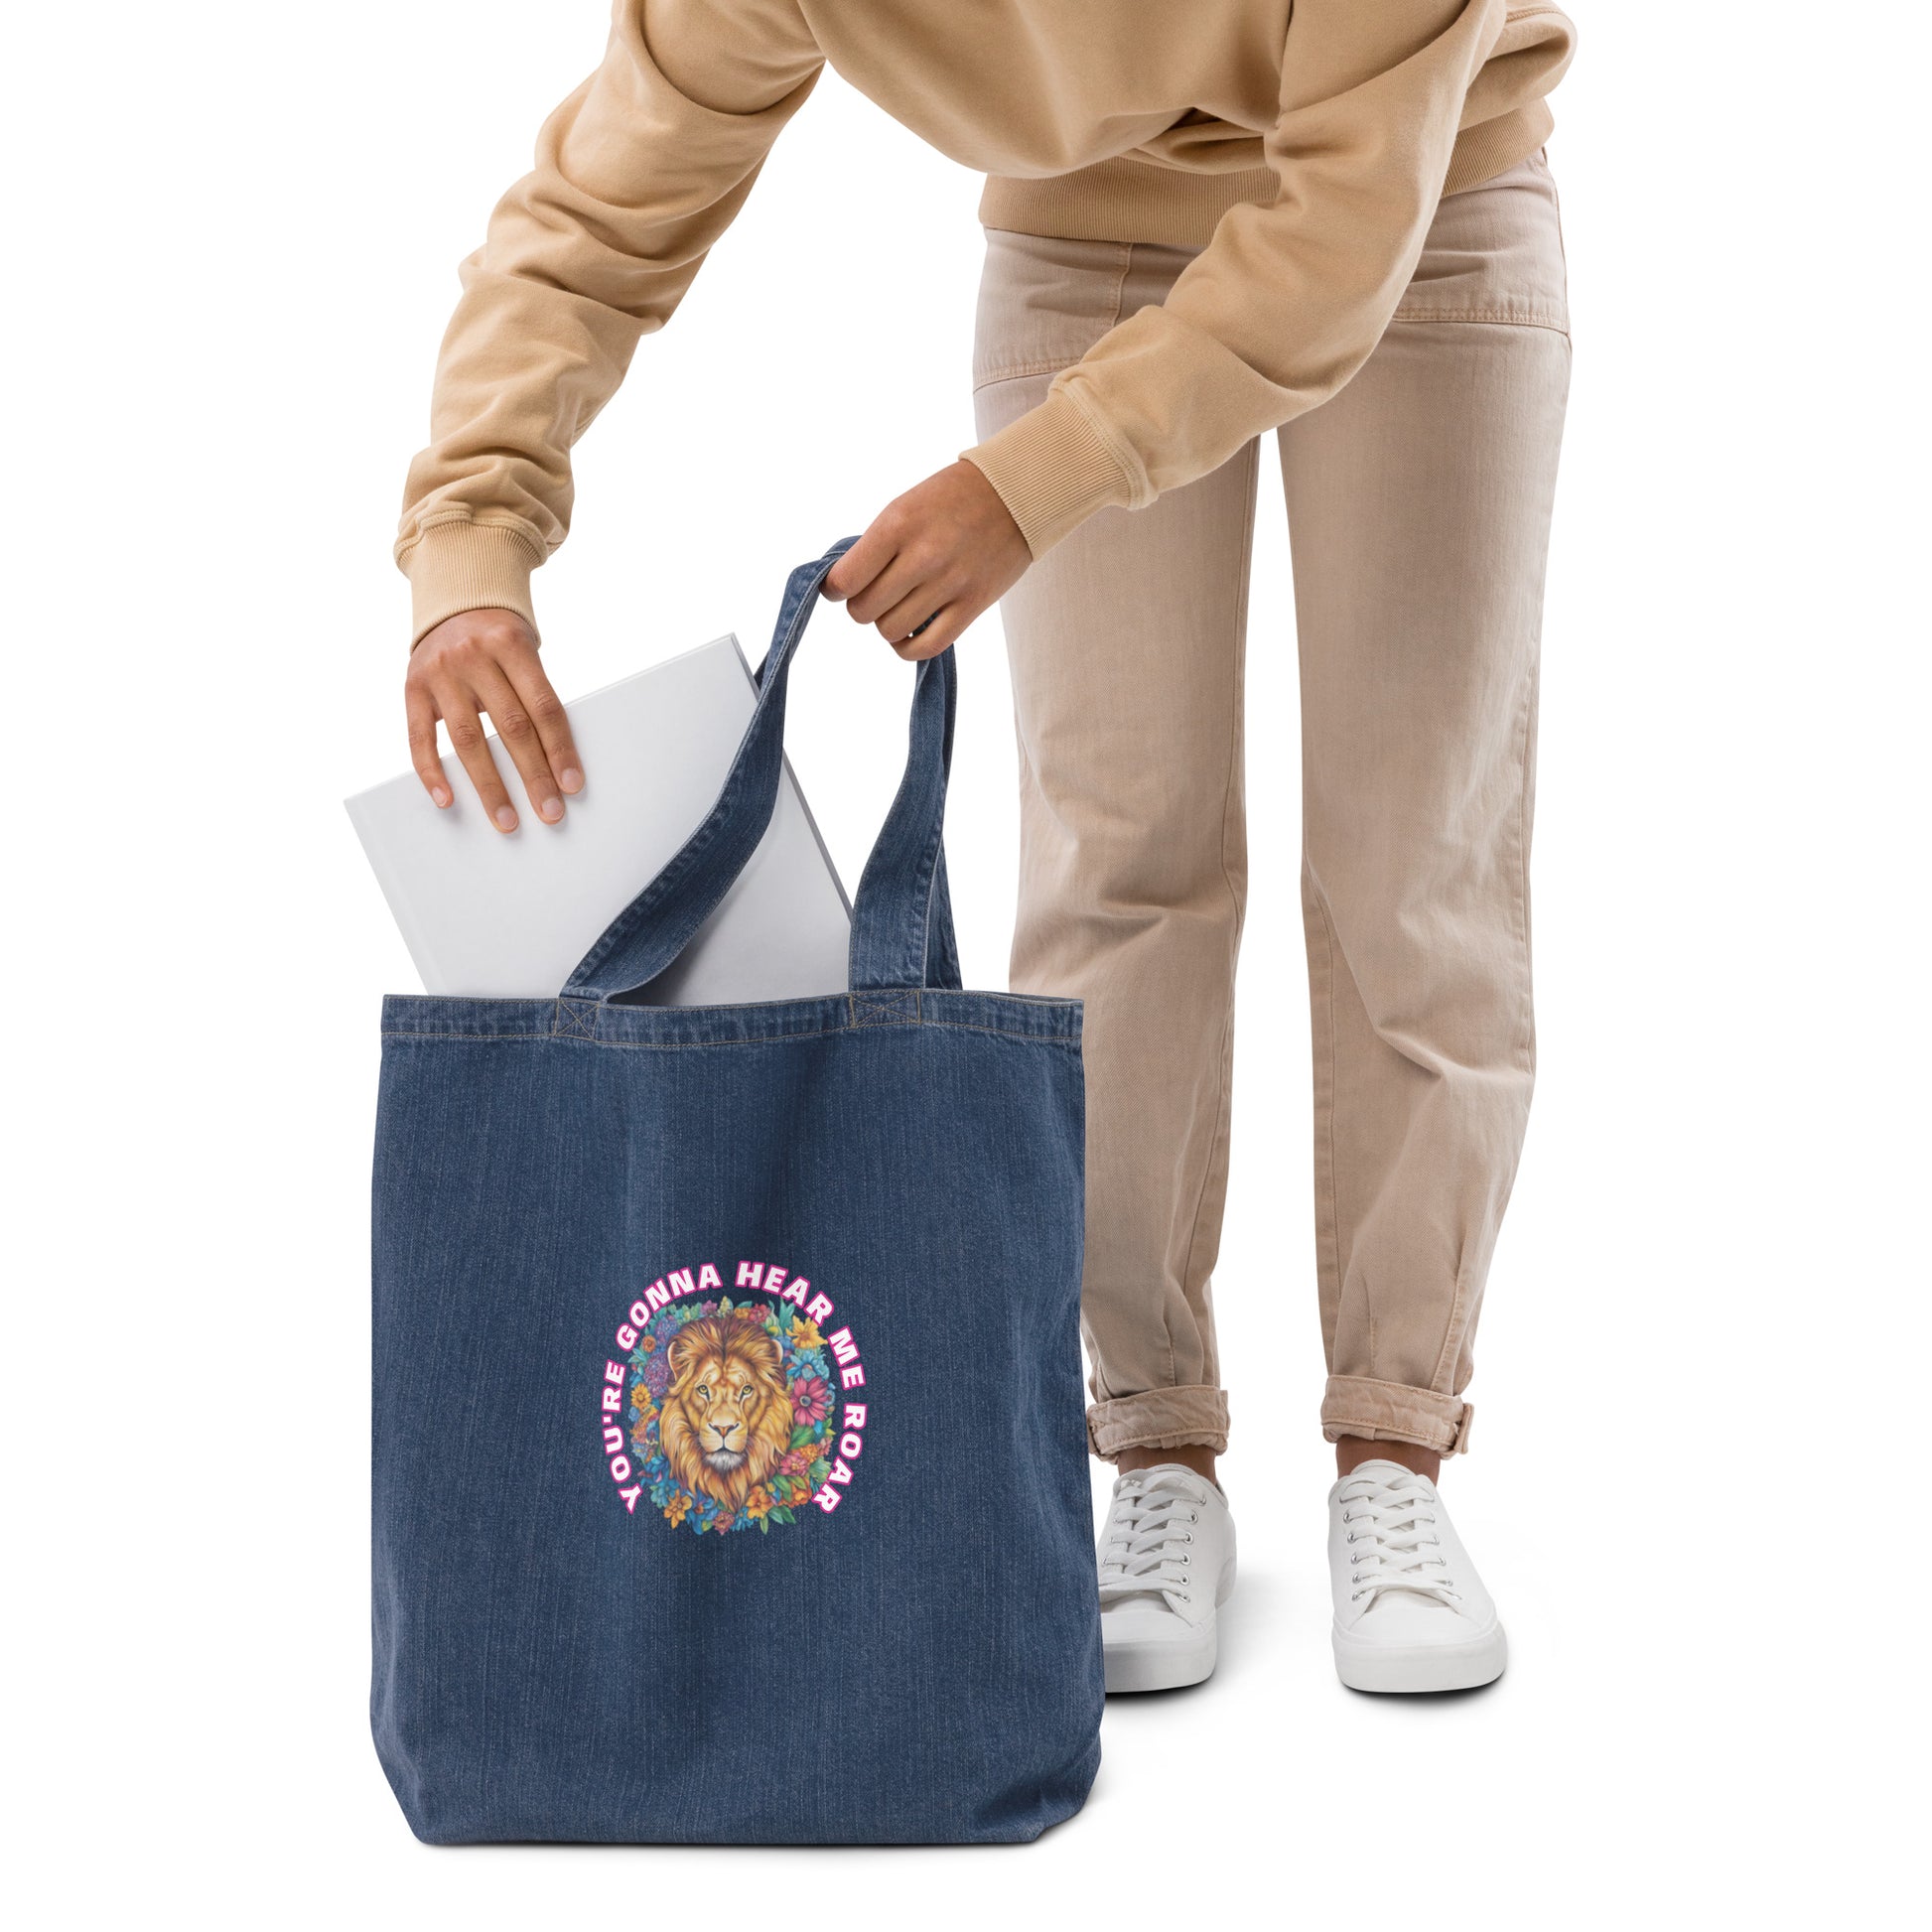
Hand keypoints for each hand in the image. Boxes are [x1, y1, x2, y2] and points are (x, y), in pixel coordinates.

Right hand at [405, 609, 583, 831]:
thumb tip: (556, 761)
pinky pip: (420, 737)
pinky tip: (447, 799)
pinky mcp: (413, 687)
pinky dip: (432, 771)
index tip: (572, 786)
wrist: (453, 600)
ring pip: (468, 739)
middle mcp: (474, 656)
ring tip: (505, 819)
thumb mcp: (525, 651)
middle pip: (511, 727)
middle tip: (549, 812)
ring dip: (489, 785)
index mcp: (511, 645)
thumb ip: (535, 696)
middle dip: (533, 775)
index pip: (543, 707)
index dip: (559, 749)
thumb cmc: (500, 638)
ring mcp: (440, 672)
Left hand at [823, 459, 1030, 659]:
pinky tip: (910, 632)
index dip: (835, 589)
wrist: (1014, 493)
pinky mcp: (972, 605)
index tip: (841, 587)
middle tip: (875, 593)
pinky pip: (926, 646)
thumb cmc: (953, 497)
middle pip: (864, 611)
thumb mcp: (905, 506)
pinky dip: (908, 647)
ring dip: (887, 624)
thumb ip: (876, 545)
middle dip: (862, 606)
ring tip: (898, 607)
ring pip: (891, 631)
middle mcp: (922, 556)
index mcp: (898, 525)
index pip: (845, 580)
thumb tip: (846, 585)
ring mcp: (950, 583)